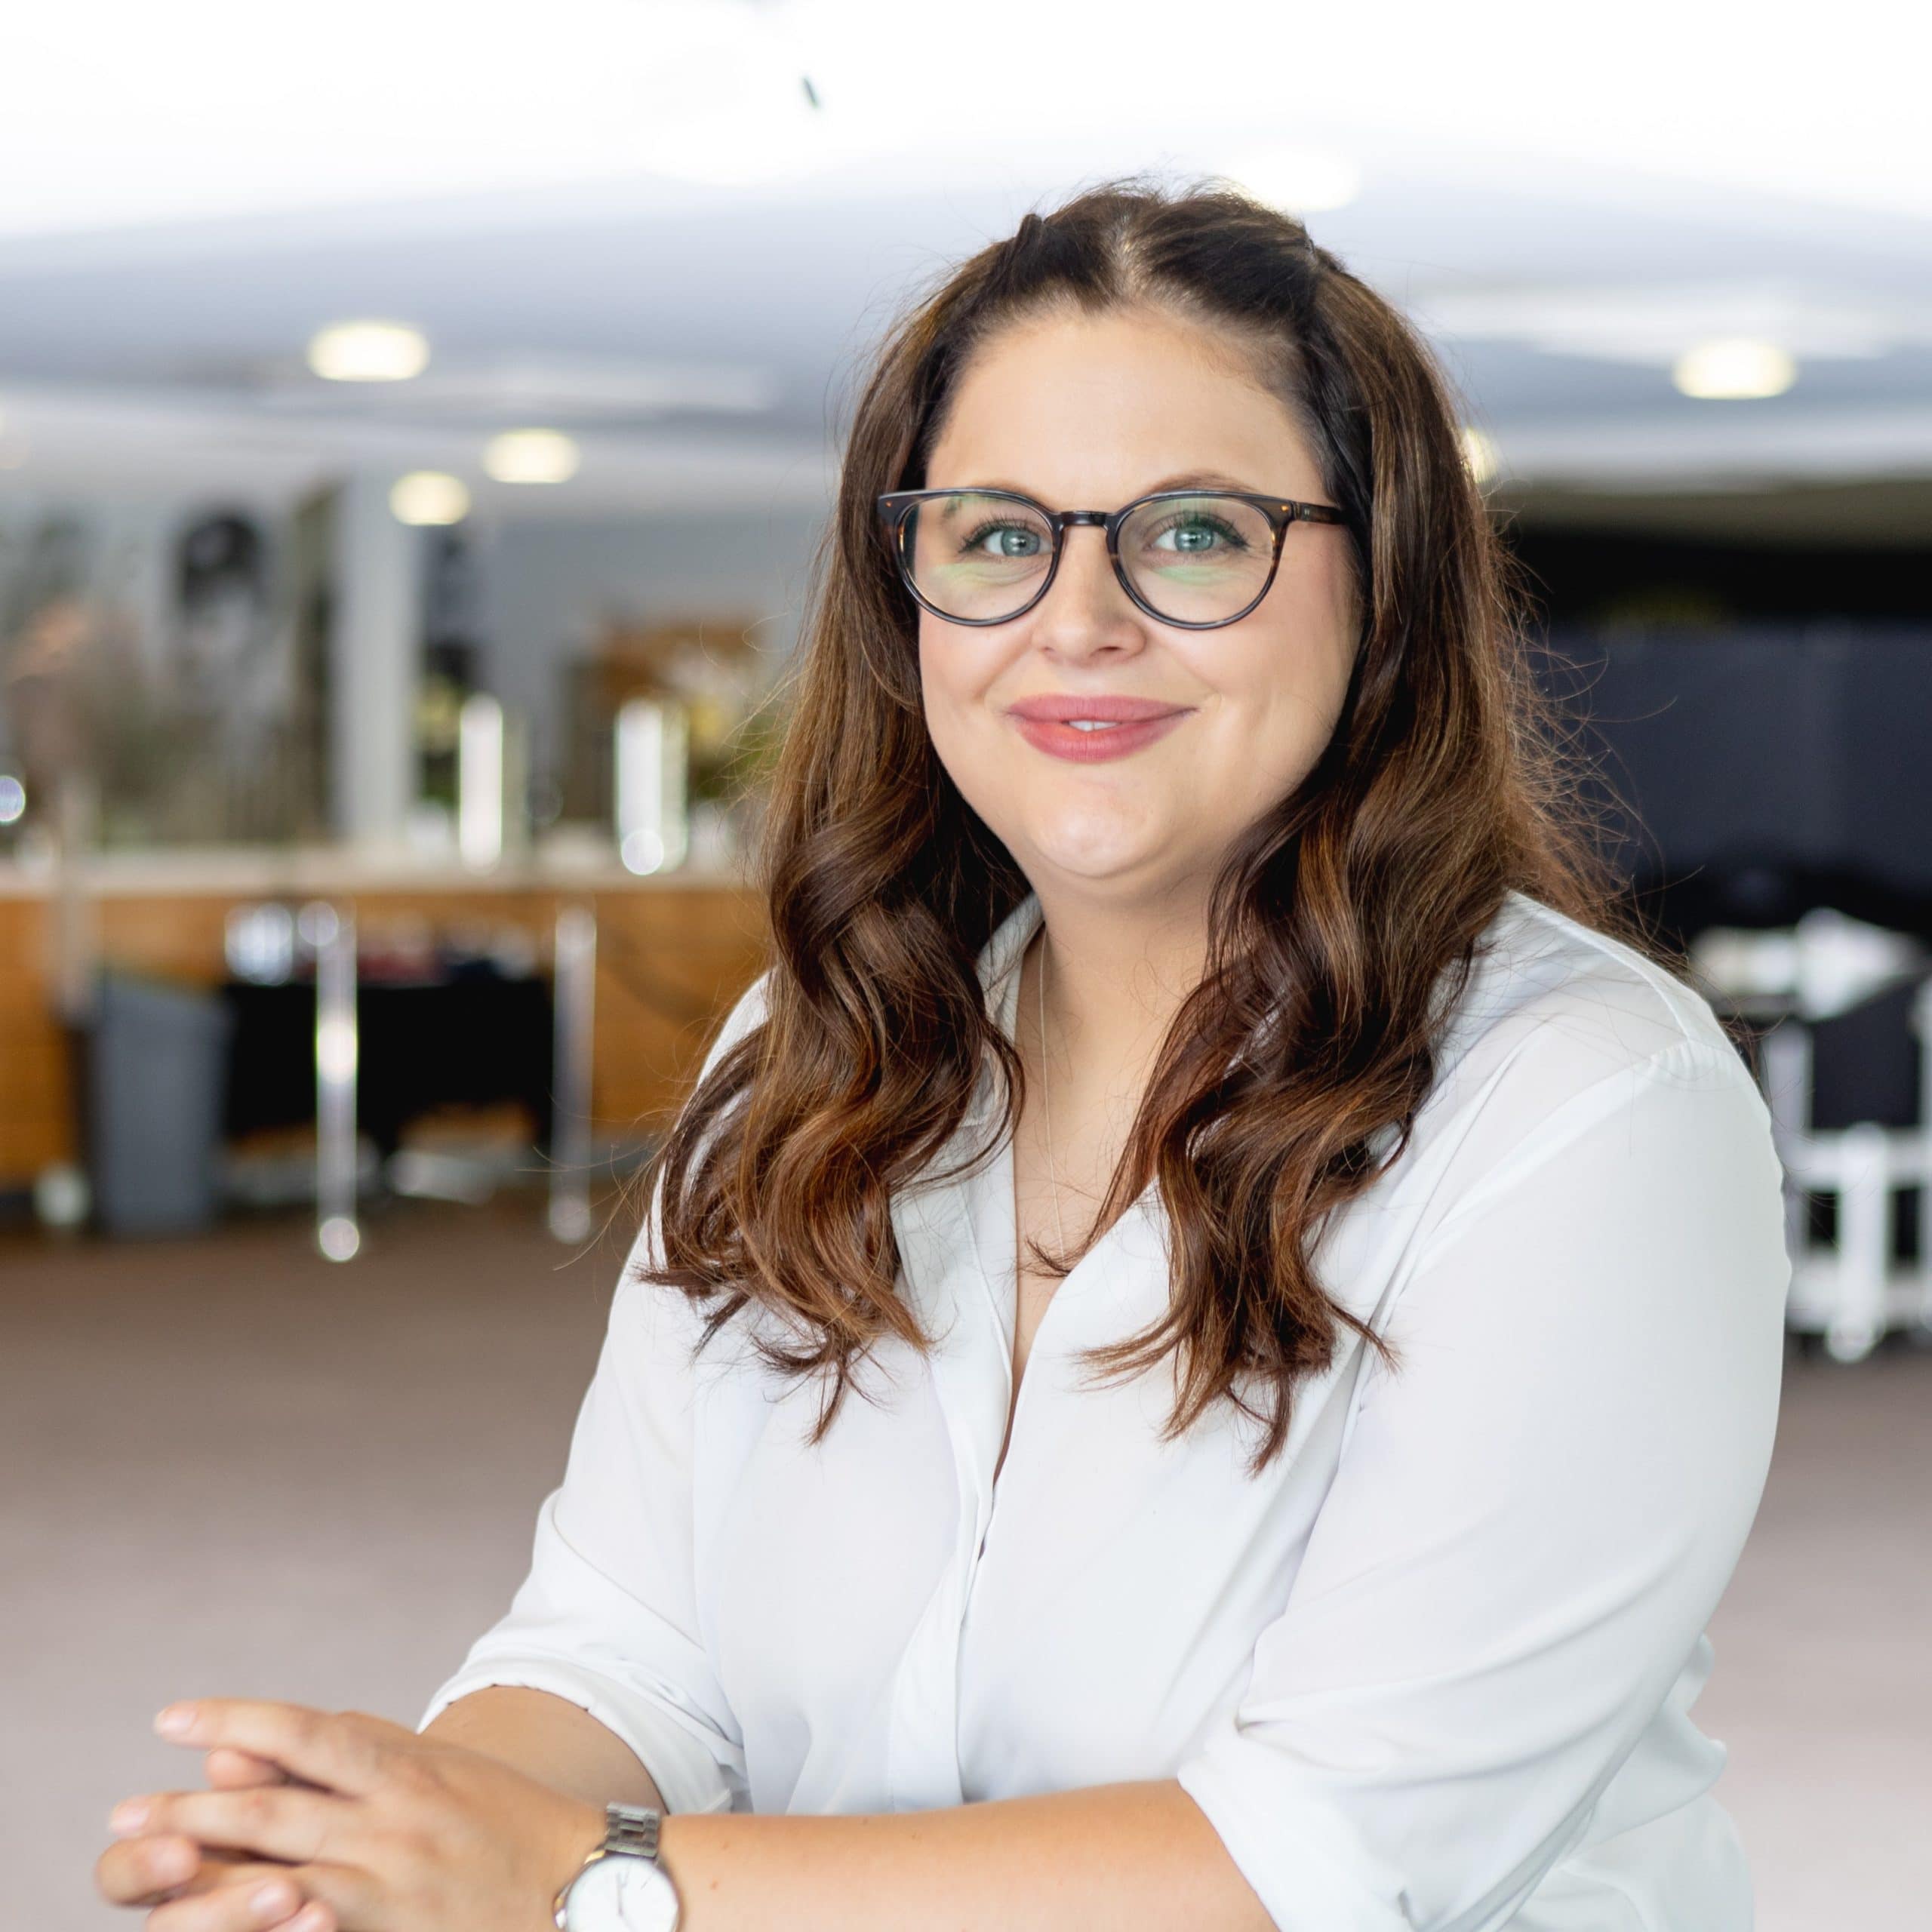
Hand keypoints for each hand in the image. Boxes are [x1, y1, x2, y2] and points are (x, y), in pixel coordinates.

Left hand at [98, 1698, 605, 1931]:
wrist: (587, 1888)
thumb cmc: (511, 1822)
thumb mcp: (443, 1766)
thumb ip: (368, 1747)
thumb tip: (279, 1738)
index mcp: (405, 1770)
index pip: (305, 1733)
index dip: (236, 1719)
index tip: (171, 1719)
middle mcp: (394, 1823)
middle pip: (273, 1810)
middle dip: (189, 1812)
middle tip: (122, 1814)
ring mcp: (392, 1888)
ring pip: (276, 1879)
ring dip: (201, 1885)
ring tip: (145, 1889)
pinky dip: (267, 1930)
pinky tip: (238, 1927)